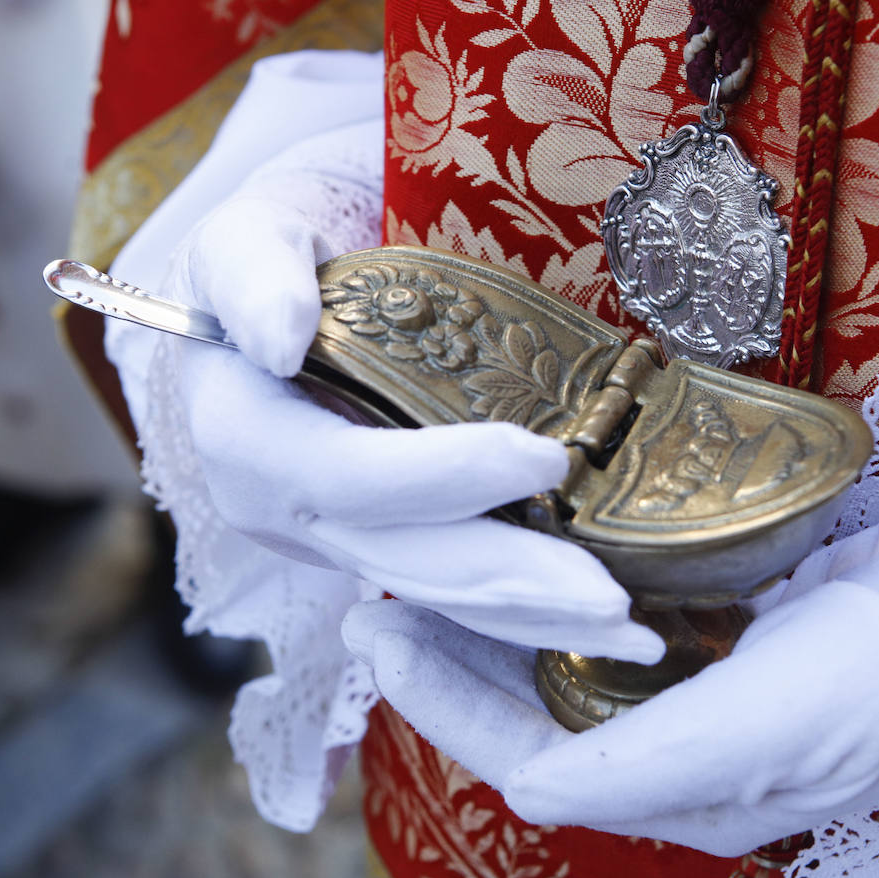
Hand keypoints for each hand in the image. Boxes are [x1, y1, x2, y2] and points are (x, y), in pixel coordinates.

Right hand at [162, 160, 661, 662]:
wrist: (268, 297)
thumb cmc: (269, 254)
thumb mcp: (246, 238)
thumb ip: (254, 275)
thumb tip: (281, 338)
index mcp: (251, 442)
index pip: (352, 478)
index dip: (446, 477)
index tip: (546, 461)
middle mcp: (289, 514)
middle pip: (410, 561)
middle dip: (515, 582)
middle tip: (615, 603)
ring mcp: (334, 541)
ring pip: (439, 595)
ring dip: (536, 618)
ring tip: (633, 637)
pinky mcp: (378, 547)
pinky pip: (454, 591)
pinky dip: (526, 613)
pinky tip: (600, 630)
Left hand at [342, 502, 878, 855]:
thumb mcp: (762, 730)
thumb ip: (644, 765)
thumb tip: (528, 792)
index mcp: (678, 792)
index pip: (527, 757)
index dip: (445, 707)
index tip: (382, 638)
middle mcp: (675, 749)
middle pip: (529, 709)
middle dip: (447, 661)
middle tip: (376, 595)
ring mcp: (693, 688)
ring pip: (559, 663)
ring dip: (488, 621)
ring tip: (423, 569)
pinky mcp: (715, 633)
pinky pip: (607, 620)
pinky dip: (551, 593)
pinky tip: (519, 552)